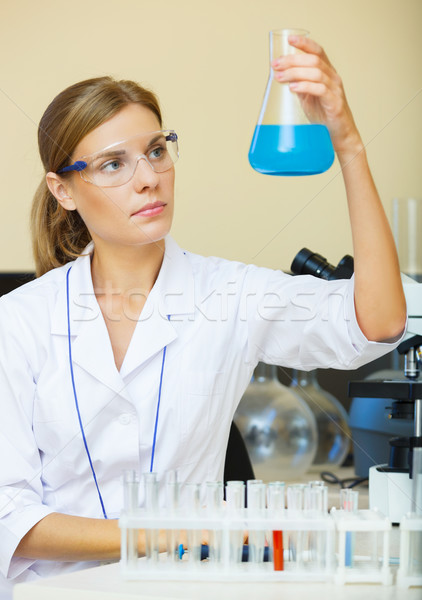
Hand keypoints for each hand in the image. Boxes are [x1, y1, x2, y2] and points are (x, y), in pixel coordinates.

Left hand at [271, 35, 362, 157]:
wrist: (338, 134)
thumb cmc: (324, 115)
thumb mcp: (308, 97)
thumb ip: (300, 85)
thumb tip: (282, 75)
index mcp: (327, 73)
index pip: (318, 52)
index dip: (305, 44)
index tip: (289, 40)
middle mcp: (333, 78)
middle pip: (313, 60)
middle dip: (292, 60)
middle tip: (276, 65)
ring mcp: (335, 89)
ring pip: (315, 73)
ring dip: (295, 73)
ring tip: (280, 77)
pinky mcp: (334, 102)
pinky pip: (320, 89)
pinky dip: (304, 86)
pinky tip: (293, 88)